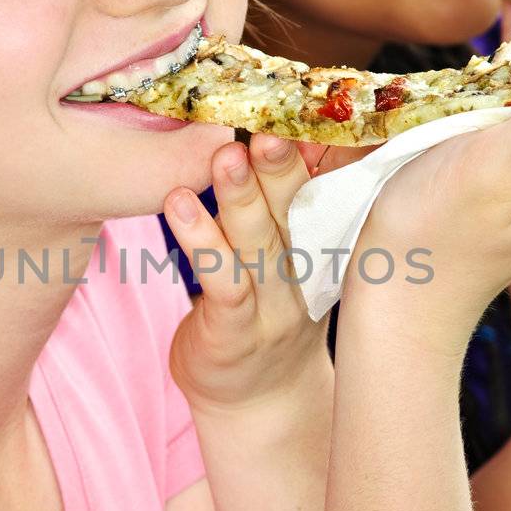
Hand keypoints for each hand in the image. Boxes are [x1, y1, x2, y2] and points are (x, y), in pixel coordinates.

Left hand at [163, 135, 328, 415]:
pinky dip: (202, 242)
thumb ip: (288, 200)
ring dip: (244, 197)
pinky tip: (180, 204)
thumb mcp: (290, 254)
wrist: (256, 402)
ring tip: (226, 155)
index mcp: (322, 246)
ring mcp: (273, 306)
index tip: (316, 107)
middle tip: (272, 124)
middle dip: (287, 165)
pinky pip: (222, 284)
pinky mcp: (235, 332)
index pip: (330, 190)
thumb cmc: (264, 312)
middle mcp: (305, 273)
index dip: (328, 151)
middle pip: (300, 211)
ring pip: (262, 243)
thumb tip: (284, 127)